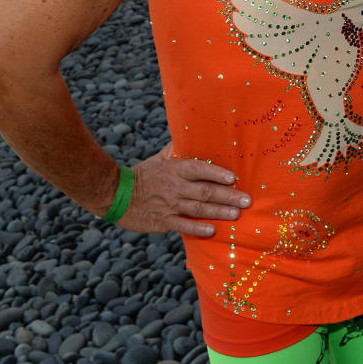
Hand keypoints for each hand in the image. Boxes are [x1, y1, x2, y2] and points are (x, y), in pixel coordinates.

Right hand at [115, 145, 251, 237]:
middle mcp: (175, 186)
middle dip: (229, 195)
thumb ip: (177, 148)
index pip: (200, 169)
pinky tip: (212, 230)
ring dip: (219, 211)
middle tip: (247, 200)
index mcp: (175, 169)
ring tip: (237, 214)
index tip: (234, 177)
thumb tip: (192, 133)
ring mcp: (170, 204)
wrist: (114, 194)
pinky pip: (183, 225)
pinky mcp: (163, 221)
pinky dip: (198, 228)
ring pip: (199, 208)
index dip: (217, 173)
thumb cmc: (142, 175)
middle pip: (206, 191)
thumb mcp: (159, 158)